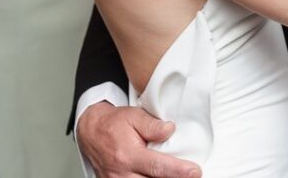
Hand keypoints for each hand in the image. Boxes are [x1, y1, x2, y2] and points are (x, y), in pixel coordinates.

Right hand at [77, 102, 201, 177]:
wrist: (91, 133)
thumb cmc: (114, 124)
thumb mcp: (133, 116)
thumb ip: (152, 124)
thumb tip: (170, 130)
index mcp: (128, 155)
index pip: (157, 167)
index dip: (178, 171)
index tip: (195, 172)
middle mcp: (122, 174)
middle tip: (192, 176)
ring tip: (179, 175)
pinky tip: (163, 176)